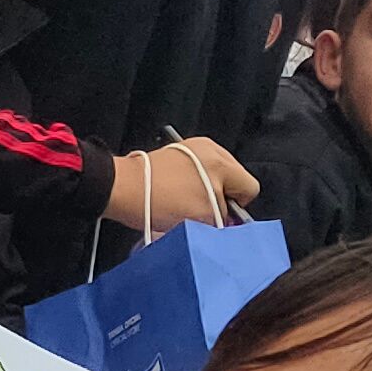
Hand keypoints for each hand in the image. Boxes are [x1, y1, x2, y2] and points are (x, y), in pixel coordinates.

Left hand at [115, 136, 257, 237]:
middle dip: (221, 199)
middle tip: (201, 213)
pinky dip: (191, 187)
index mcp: (220, 162)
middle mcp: (210, 149)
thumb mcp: (200, 216)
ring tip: (185, 205)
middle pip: (233, 180)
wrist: (121, 188)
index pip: (250, 187)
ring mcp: (193, 148)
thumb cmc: (158, 201)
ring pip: (214, 179)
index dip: (238, 207)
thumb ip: (223, 219)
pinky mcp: (177, 154)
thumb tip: (229, 222)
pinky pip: (196, 174)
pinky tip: (176, 196)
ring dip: (205, 194)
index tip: (219, 217)